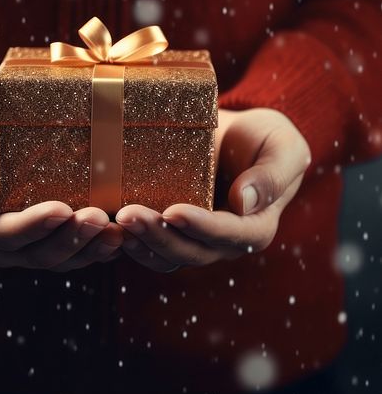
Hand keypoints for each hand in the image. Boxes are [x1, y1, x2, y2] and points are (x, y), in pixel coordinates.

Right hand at [0, 107, 123, 270]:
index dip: (36, 225)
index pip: (6, 234)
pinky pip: (73, 254)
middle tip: (101, 217)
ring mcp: (25, 249)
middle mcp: (0, 248)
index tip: (63, 209)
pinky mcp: (46, 241)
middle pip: (40, 253)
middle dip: (72, 238)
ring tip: (119, 233)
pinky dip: (97, 250)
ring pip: (62, 260)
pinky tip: (121, 239)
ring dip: (91, 250)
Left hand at [114, 108, 310, 272]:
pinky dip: (132, 243)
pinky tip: (111, 228)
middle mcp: (224, 244)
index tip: (173, 211)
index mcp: (256, 227)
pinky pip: (151, 250)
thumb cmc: (265, 138)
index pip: (228, 233)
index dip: (200, 226)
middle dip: (159, 236)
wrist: (237, 136)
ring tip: (117, 221)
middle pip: (191, 251)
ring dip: (140, 242)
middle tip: (128, 214)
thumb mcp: (282, 146)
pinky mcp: (172, 235)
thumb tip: (246, 202)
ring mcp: (196, 243)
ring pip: (167, 256)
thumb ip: (273, 174)